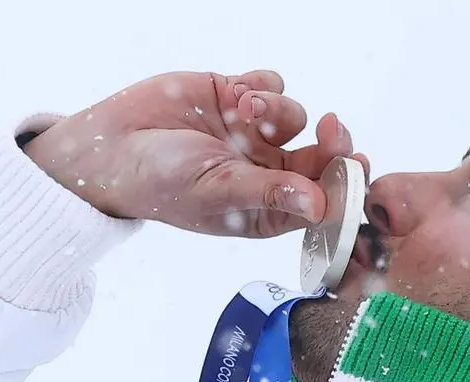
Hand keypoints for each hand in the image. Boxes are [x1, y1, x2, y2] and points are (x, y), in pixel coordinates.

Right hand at [24, 70, 368, 236]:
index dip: (344, 183)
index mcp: (267, 209)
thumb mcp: (217, 191)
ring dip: (276, 111)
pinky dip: (261, 87)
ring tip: (242, 113)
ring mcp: (254, 135)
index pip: (322, 199)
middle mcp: (267, 173)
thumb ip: (270, 194)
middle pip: (321, 155)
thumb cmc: (160, 184)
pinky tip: (236, 96)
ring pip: (297, 115)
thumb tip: (321, 207)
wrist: (110, 146)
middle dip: (330, 141)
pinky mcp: (238, 98)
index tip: (359, 165)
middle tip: (332, 127)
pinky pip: (273, 85)